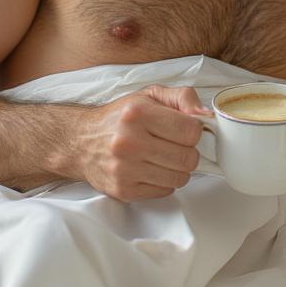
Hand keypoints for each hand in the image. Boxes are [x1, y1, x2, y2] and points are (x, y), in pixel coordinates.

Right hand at [73, 85, 213, 200]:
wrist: (80, 142)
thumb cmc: (119, 118)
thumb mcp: (149, 95)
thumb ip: (182, 97)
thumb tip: (205, 113)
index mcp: (138, 113)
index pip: (191, 131)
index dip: (194, 130)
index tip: (185, 129)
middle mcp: (129, 141)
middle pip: (188, 158)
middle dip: (189, 151)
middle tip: (176, 145)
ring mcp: (125, 169)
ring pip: (180, 178)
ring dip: (178, 168)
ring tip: (165, 157)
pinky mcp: (123, 190)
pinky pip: (165, 191)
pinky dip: (164, 181)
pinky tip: (152, 168)